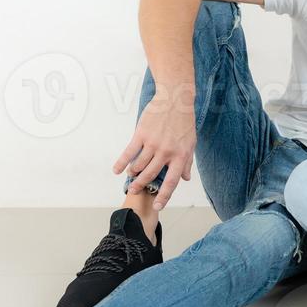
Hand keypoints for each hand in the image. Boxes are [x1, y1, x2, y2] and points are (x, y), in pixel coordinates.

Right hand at [110, 84, 196, 210]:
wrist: (175, 100)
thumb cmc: (184, 122)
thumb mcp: (190, 143)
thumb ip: (186, 162)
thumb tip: (184, 179)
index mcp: (180, 156)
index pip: (171, 182)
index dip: (164, 196)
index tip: (157, 206)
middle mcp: (166, 152)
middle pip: (151, 175)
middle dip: (141, 185)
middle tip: (134, 191)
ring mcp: (153, 144)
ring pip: (139, 165)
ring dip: (133, 173)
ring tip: (130, 175)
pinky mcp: (142, 134)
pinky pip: (129, 152)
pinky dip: (121, 162)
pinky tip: (116, 170)